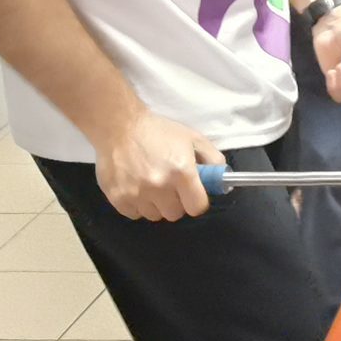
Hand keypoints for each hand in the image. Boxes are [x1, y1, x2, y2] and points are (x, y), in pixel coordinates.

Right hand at [95, 110, 224, 221]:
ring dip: (155, 204)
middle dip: (176, 202)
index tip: (192, 194)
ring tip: (150, 184)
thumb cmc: (159, 131)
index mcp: (182, 172)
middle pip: (175, 214)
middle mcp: (160, 186)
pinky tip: (136, 186)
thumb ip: (213, 159)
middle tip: (170, 186)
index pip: (197, 207)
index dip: (196, 201)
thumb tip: (222, 181)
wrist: (120, 125)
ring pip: (154, 215)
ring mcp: (137, 194)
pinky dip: (137, 205)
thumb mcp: (193, 138)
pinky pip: (134, 214)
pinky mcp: (118, 198)